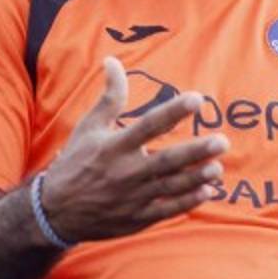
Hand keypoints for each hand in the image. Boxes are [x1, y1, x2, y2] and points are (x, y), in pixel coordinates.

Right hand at [39, 56, 227, 242]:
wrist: (56, 211)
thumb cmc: (76, 162)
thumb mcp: (89, 127)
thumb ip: (109, 96)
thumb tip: (113, 61)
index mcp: (115, 147)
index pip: (149, 125)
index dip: (173, 112)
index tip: (197, 99)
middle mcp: (125, 172)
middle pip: (166, 162)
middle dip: (195, 152)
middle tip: (221, 142)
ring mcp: (133, 198)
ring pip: (171, 187)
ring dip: (196, 177)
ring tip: (217, 167)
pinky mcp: (137, 218)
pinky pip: (167, 210)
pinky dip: (188, 201)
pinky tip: (207, 190)